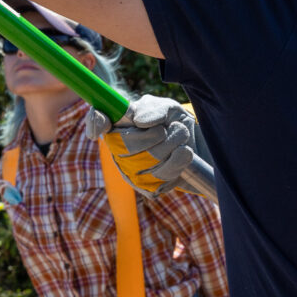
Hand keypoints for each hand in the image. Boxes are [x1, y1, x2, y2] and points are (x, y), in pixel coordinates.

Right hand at [85, 94, 216, 197]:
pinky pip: (163, 175)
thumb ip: (153, 108)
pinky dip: (179, 158)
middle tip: (166, 128)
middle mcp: (120, 151)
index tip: (104, 123)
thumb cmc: (177, 124)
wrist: (200, 146)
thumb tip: (138, 121)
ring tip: (180, 135)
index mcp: (119, 126)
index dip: (96, 121)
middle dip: (154, 134)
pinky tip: (184, 152)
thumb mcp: (168, 108)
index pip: (97, 122)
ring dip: (173, 141)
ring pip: (149, 158)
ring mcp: (132, 172)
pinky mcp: (149, 188)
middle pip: (126, 145)